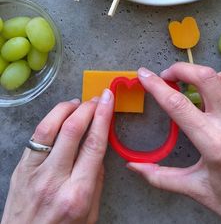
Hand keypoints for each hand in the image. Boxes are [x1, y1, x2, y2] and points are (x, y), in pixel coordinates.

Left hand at [2, 89, 113, 223]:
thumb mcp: (89, 216)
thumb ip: (96, 182)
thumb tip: (99, 150)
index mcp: (77, 194)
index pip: (94, 145)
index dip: (103, 117)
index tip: (109, 100)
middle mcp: (55, 180)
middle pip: (73, 130)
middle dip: (88, 107)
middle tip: (98, 98)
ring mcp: (34, 172)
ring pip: (50, 127)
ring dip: (67, 108)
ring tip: (78, 103)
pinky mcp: (21, 168)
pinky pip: (36, 136)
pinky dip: (51, 119)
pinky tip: (60, 115)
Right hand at [127, 64, 220, 223]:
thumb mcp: (196, 189)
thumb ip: (161, 177)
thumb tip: (134, 167)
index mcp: (213, 143)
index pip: (177, 104)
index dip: (156, 86)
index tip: (144, 76)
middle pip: (205, 77)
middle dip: (181, 69)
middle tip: (168, 75)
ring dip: (209, 76)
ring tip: (197, 85)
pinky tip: (219, 93)